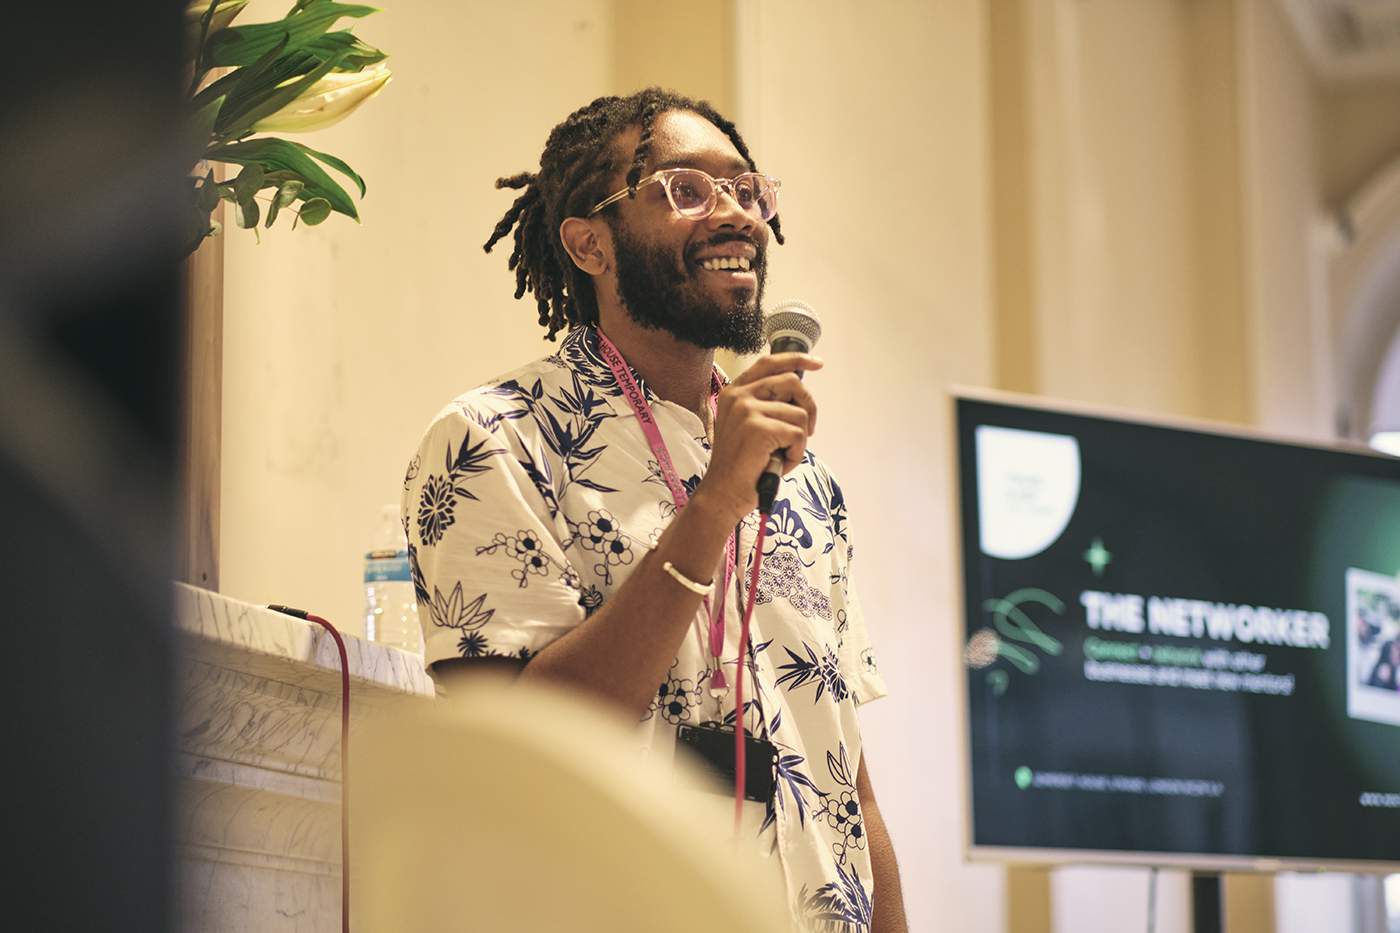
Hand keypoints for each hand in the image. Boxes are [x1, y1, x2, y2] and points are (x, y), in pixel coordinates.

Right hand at [692, 352, 822, 523]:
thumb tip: (798, 393)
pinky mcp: (758, 429)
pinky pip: (798, 435)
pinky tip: (780, 463)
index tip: (816, 363)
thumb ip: (765, 404)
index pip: (770, 363)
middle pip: (793, 382)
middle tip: (807, 430)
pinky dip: (796, 454)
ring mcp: (747, 410)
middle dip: (809, 407)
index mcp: (735, 391)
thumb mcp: (748, 425)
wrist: (723, 492)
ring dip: (799, 440)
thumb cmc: (741, 464)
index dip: (796, 359)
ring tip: (781, 455)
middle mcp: (739, 396)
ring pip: (799, 414)